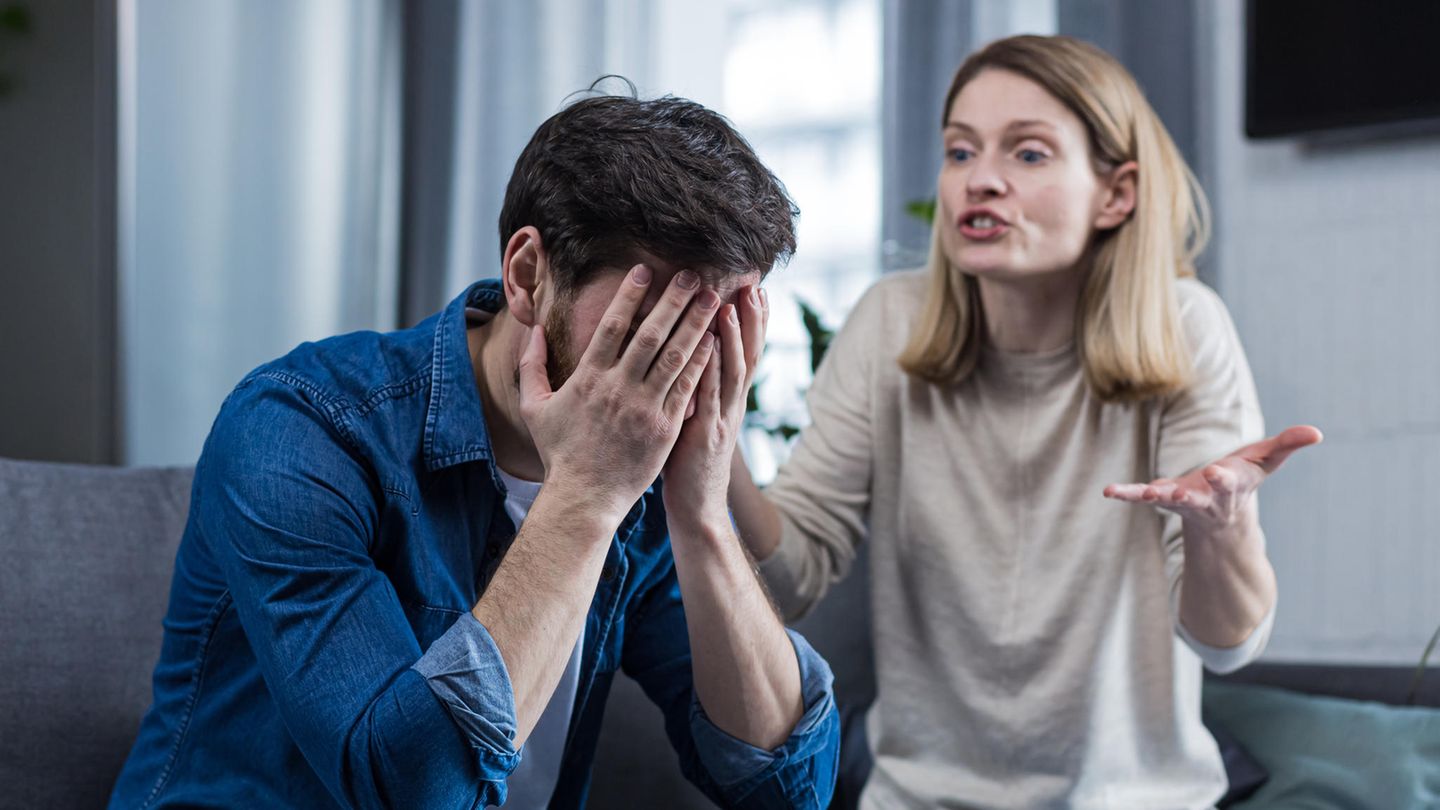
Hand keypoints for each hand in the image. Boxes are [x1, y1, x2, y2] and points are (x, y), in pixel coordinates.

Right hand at [518, 265, 718, 523]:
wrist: (584, 498)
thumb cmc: (559, 453)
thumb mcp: (534, 408)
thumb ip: (531, 366)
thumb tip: (533, 330)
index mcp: (588, 379)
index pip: (611, 327)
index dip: (628, 296)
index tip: (644, 271)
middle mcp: (618, 389)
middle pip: (650, 334)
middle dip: (672, 300)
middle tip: (691, 274)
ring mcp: (645, 408)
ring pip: (675, 356)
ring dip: (695, 323)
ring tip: (711, 298)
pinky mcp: (666, 428)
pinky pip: (687, 388)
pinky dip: (702, 362)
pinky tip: (715, 340)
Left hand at [662, 285, 768, 531]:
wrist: (698, 509)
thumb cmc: (690, 464)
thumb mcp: (697, 419)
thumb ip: (697, 389)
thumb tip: (690, 358)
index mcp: (729, 400)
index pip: (746, 352)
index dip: (753, 321)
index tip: (756, 288)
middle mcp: (732, 405)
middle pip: (748, 354)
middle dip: (752, 319)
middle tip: (754, 284)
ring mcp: (722, 419)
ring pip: (732, 371)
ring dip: (732, 337)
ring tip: (729, 304)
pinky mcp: (705, 433)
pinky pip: (708, 394)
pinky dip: (710, 368)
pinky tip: (707, 345)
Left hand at [1103, 425, 1322, 539]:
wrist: (1222, 511)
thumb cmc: (1245, 478)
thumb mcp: (1267, 460)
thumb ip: (1288, 444)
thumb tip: (1316, 432)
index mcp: (1232, 486)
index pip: (1230, 482)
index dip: (1225, 478)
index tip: (1219, 470)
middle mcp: (1207, 498)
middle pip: (1201, 497)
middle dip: (1192, 494)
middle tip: (1181, 493)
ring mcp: (1182, 501)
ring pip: (1168, 501)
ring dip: (1155, 497)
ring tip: (1141, 495)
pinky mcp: (1162, 497)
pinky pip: (1141, 495)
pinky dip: (1126, 493)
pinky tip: (1108, 491)